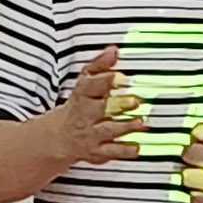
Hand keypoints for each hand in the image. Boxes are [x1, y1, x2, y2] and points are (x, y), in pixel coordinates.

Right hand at [38, 46, 146, 174]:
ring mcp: (91, 134)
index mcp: (82, 95)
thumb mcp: (84, 83)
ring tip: (142, 122)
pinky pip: (111, 152)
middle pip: (101, 109)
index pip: (91, 86)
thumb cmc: (78, 105)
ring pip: (108, 131)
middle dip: (119, 105)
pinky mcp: (97, 151)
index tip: (121, 77)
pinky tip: (137, 147)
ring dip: (126, 127)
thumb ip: (99, 66)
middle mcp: (85, 115)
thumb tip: (113, 50)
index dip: (106, 81)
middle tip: (137, 101)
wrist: (60, 137)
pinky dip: (124, 150)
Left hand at [177, 120, 202, 202]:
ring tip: (196, 171)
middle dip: (191, 152)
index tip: (198, 136)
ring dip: (191, 172)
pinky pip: (197, 198)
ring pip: (190, 176)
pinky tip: (201, 189)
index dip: (198, 134)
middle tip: (193, 153)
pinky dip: (196, 193)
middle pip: (192, 153)